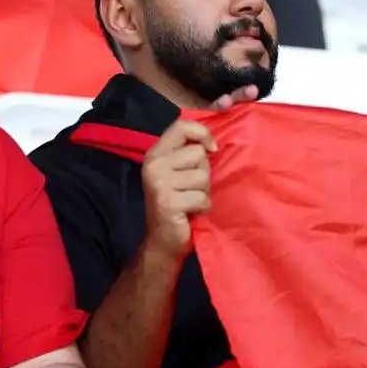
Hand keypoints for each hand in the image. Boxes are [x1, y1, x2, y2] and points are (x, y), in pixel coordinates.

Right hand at [142, 118, 217, 259]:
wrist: (162, 241)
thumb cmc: (177, 204)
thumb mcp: (179, 172)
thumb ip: (190, 153)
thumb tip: (213, 143)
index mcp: (155, 153)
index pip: (181, 126)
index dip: (202, 133)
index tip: (212, 149)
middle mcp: (153, 165)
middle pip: (198, 153)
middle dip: (203, 173)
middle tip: (190, 189)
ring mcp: (159, 183)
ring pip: (203, 176)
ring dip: (203, 192)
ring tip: (190, 201)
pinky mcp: (167, 202)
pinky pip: (202, 197)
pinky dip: (202, 207)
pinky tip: (191, 213)